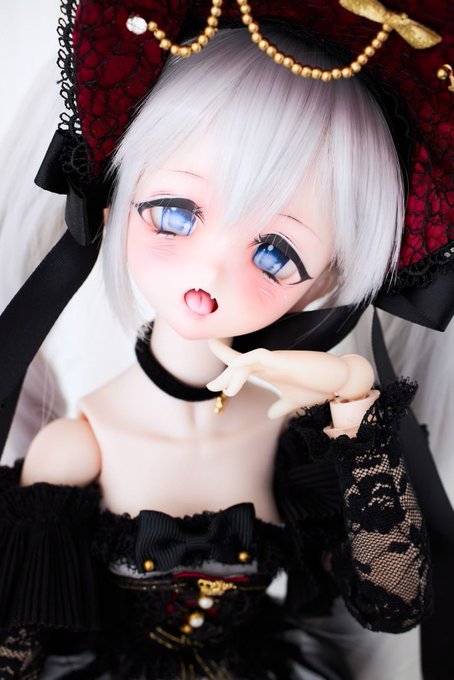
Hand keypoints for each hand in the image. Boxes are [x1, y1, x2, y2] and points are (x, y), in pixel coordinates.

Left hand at [207, 339, 373, 418]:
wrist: (341, 381)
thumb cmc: (320, 387)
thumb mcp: (294, 401)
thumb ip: (281, 406)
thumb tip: (270, 414)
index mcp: (269, 369)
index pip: (242, 362)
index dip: (225, 358)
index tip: (211, 372)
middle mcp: (269, 361)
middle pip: (238, 362)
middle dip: (223, 372)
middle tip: (210, 387)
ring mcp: (275, 358)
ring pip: (244, 360)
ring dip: (230, 374)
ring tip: (220, 389)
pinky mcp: (281, 358)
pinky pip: (255, 358)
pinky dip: (242, 368)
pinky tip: (234, 385)